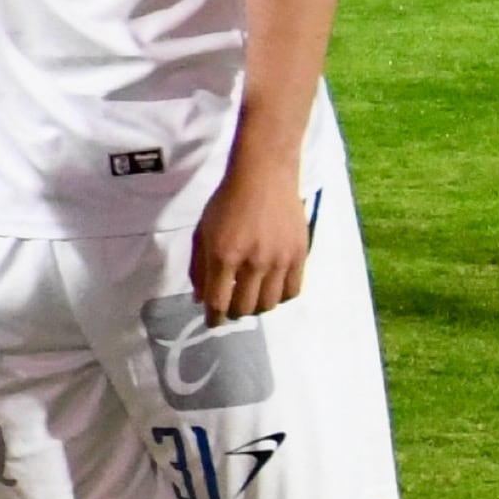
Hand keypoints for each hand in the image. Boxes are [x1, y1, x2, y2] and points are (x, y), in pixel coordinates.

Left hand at [188, 158, 313, 321]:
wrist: (264, 176)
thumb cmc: (227, 202)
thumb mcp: (203, 232)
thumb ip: (199, 267)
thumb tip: (200, 299)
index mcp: (225, 255)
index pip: (218, 302)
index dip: (214, 318)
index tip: (213, 322)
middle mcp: (253, 262)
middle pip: (244, 307)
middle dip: (234, 313)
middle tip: (231, 307)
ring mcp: (279, 259)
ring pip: (269, 304)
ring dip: (256, 308)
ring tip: (251, 299)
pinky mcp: (299, 255)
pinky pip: (292, 291)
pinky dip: (280, 298)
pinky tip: (271, 291)